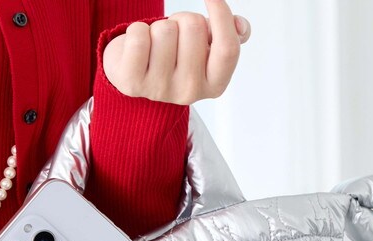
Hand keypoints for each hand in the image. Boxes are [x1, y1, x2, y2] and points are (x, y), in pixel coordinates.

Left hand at [102, 0, 250, 105]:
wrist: (138, 77)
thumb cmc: (175, 57)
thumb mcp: (206, 49)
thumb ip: (227, 36)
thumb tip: (240, 27)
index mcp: (214, 85)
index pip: (228, 47)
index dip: (222, 15)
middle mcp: (189, 93)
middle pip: (194, 28)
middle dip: (183, 20)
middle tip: (175, 37)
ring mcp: (160, 91)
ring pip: (165, 29)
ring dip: (158, 28)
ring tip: (156, 46)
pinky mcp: (132, 83)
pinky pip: (139, 34)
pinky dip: (137, 31)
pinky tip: (139, 49)